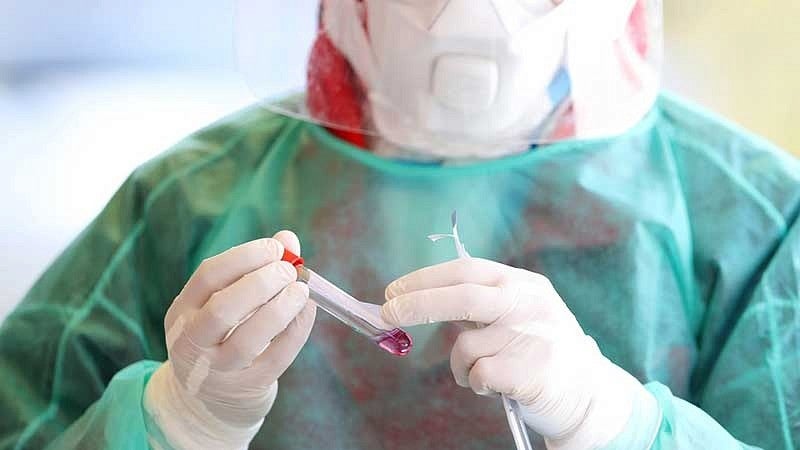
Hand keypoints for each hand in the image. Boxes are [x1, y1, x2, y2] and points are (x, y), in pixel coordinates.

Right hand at [144, 231, 315, 449]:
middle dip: (261, 283)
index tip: (275, 247)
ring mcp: (218, 370)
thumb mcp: (223, 302)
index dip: (245, 256)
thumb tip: (288, 240)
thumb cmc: (221, 337)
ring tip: (301, 289)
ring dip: (280, 309)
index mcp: (183, 311)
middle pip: (223, 309)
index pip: (208, 276)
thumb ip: (253, 269)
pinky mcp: (247, 388)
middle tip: (290, 270)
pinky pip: (276, 358)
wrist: (207, 401)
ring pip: (247, 341)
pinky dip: (296, 330)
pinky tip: (306, 310)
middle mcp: (193, 342)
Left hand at [381, 258, 656, 449]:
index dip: (425, 279)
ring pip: (466, 346)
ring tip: (479, 373)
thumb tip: (416, 298)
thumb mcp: (518, 312)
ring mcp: (532, 337)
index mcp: (523, 284)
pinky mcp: (532, 371)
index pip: (467, 270)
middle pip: (464, 297)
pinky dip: (475, 383)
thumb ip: (479, 302)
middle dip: (418, 304)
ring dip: (459, 366)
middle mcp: (529, 304)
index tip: (393, 290)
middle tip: (386, 313)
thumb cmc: (539, 349)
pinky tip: (496, 386)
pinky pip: (478, 375)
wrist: (589, 393)